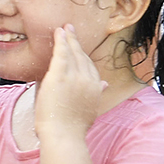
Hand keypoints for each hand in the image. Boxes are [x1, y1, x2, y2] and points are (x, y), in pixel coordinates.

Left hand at [35, 25, 103, 141]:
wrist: (64, 135)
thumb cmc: (72, 128)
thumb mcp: (89, 109)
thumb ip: (95, 94)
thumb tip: (105, 85)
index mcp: (95, 88)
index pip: (90, 67)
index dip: (84, 56)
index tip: (80, 48)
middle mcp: (88, 80)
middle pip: (83, 57)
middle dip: (77, 43)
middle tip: (71, 29)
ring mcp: (75, 77)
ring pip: (73, 53)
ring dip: (69, 38)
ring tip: (64, 28)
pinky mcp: (60, 76)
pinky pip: (62, 54)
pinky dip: (61, 41)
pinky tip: (59, 32)